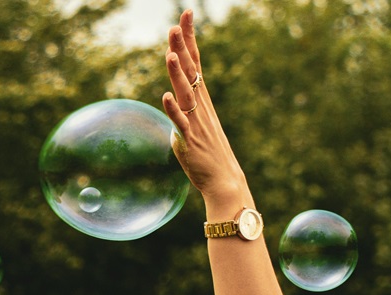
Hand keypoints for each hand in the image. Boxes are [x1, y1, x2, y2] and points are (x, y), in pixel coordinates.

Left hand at [161, 10, 247, 203]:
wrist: (225, 181)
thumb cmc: (208, 155)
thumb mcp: (194, 127)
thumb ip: (182, 113)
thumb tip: (172, 105)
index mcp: (201, 100)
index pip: (195, 62)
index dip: (189, 39)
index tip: (186, 15)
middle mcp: (200, 107)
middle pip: (191, 71)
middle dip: (183, 47)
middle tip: (176, 24)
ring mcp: (196, 122)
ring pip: (186, 93)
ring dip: (178, 74)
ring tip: (171, 54)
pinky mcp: (190, 141)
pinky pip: (181, 122)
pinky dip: (174, 109)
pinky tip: (166, 96)